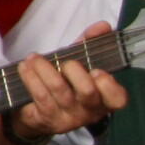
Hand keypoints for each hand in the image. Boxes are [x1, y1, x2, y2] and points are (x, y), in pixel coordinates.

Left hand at [12, 20, 131, 139]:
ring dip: (45, 69)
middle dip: (75, 72)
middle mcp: (89, 111)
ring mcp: (68, 118)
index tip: (97, 71)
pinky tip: (25, 67)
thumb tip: (103, 25)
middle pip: (88, 93)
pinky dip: (31, 77)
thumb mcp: (79, 62)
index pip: (118, 98)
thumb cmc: (66, 83)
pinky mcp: (48, 119)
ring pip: (60, 91)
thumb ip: (91, 43)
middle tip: (66, 63)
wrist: (39, 112)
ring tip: (34, 57)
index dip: (109, 86)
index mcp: (104, 98)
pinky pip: (40, 96)